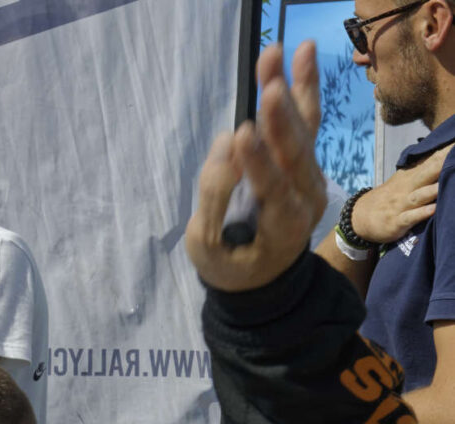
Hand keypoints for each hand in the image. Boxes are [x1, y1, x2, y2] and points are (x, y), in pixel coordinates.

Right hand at [186, 41, 327, 293]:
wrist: (264, 275)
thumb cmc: (231, 264)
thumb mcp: (208, 247)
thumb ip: (215, 200)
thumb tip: (225, 146)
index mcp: (282, 226)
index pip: (271, 189)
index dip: (256, 163)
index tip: (241, 134)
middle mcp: (306, 195)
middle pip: (294, 150)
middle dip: (279, 115)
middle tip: (268, 82)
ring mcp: (309, 175)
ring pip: (304, 128)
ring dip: (293, 88)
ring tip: (279, 53)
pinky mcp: (304, 160)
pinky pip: (306, 122)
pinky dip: (303, 89)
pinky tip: (300, 57)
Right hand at [351, 145, 450, 244]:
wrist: (359, 217)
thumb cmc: (389, 198)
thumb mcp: (403, 180)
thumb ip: (423, 169)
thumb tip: (444, 154)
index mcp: (410, 176)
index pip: (432, 160)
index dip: (446, 151)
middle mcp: (406, 188)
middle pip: (427, 173)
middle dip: (443, 163)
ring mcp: (400, 205)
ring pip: (419, 196)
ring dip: (433, 190)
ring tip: (448, 182)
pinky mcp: (395, 222)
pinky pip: (409, 217)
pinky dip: (421, 213)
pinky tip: (432, 209)